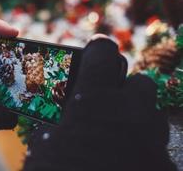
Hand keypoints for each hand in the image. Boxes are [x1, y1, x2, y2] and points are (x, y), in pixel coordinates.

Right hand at [24, 36, 175, 170]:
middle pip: (138, 81)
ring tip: (117, 131)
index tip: (94, 55)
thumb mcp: (46, 144)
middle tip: (105, 102)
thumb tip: (64, 101)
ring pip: (152, 111)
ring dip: (136, 115)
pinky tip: (126, 156)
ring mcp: (151, 140)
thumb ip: (59, 115)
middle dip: (123, 88)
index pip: (104, 51)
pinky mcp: (163, 164)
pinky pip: (157, 141)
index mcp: (92, 101)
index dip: (98, 51)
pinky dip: (143, 144)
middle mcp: (128, 113)